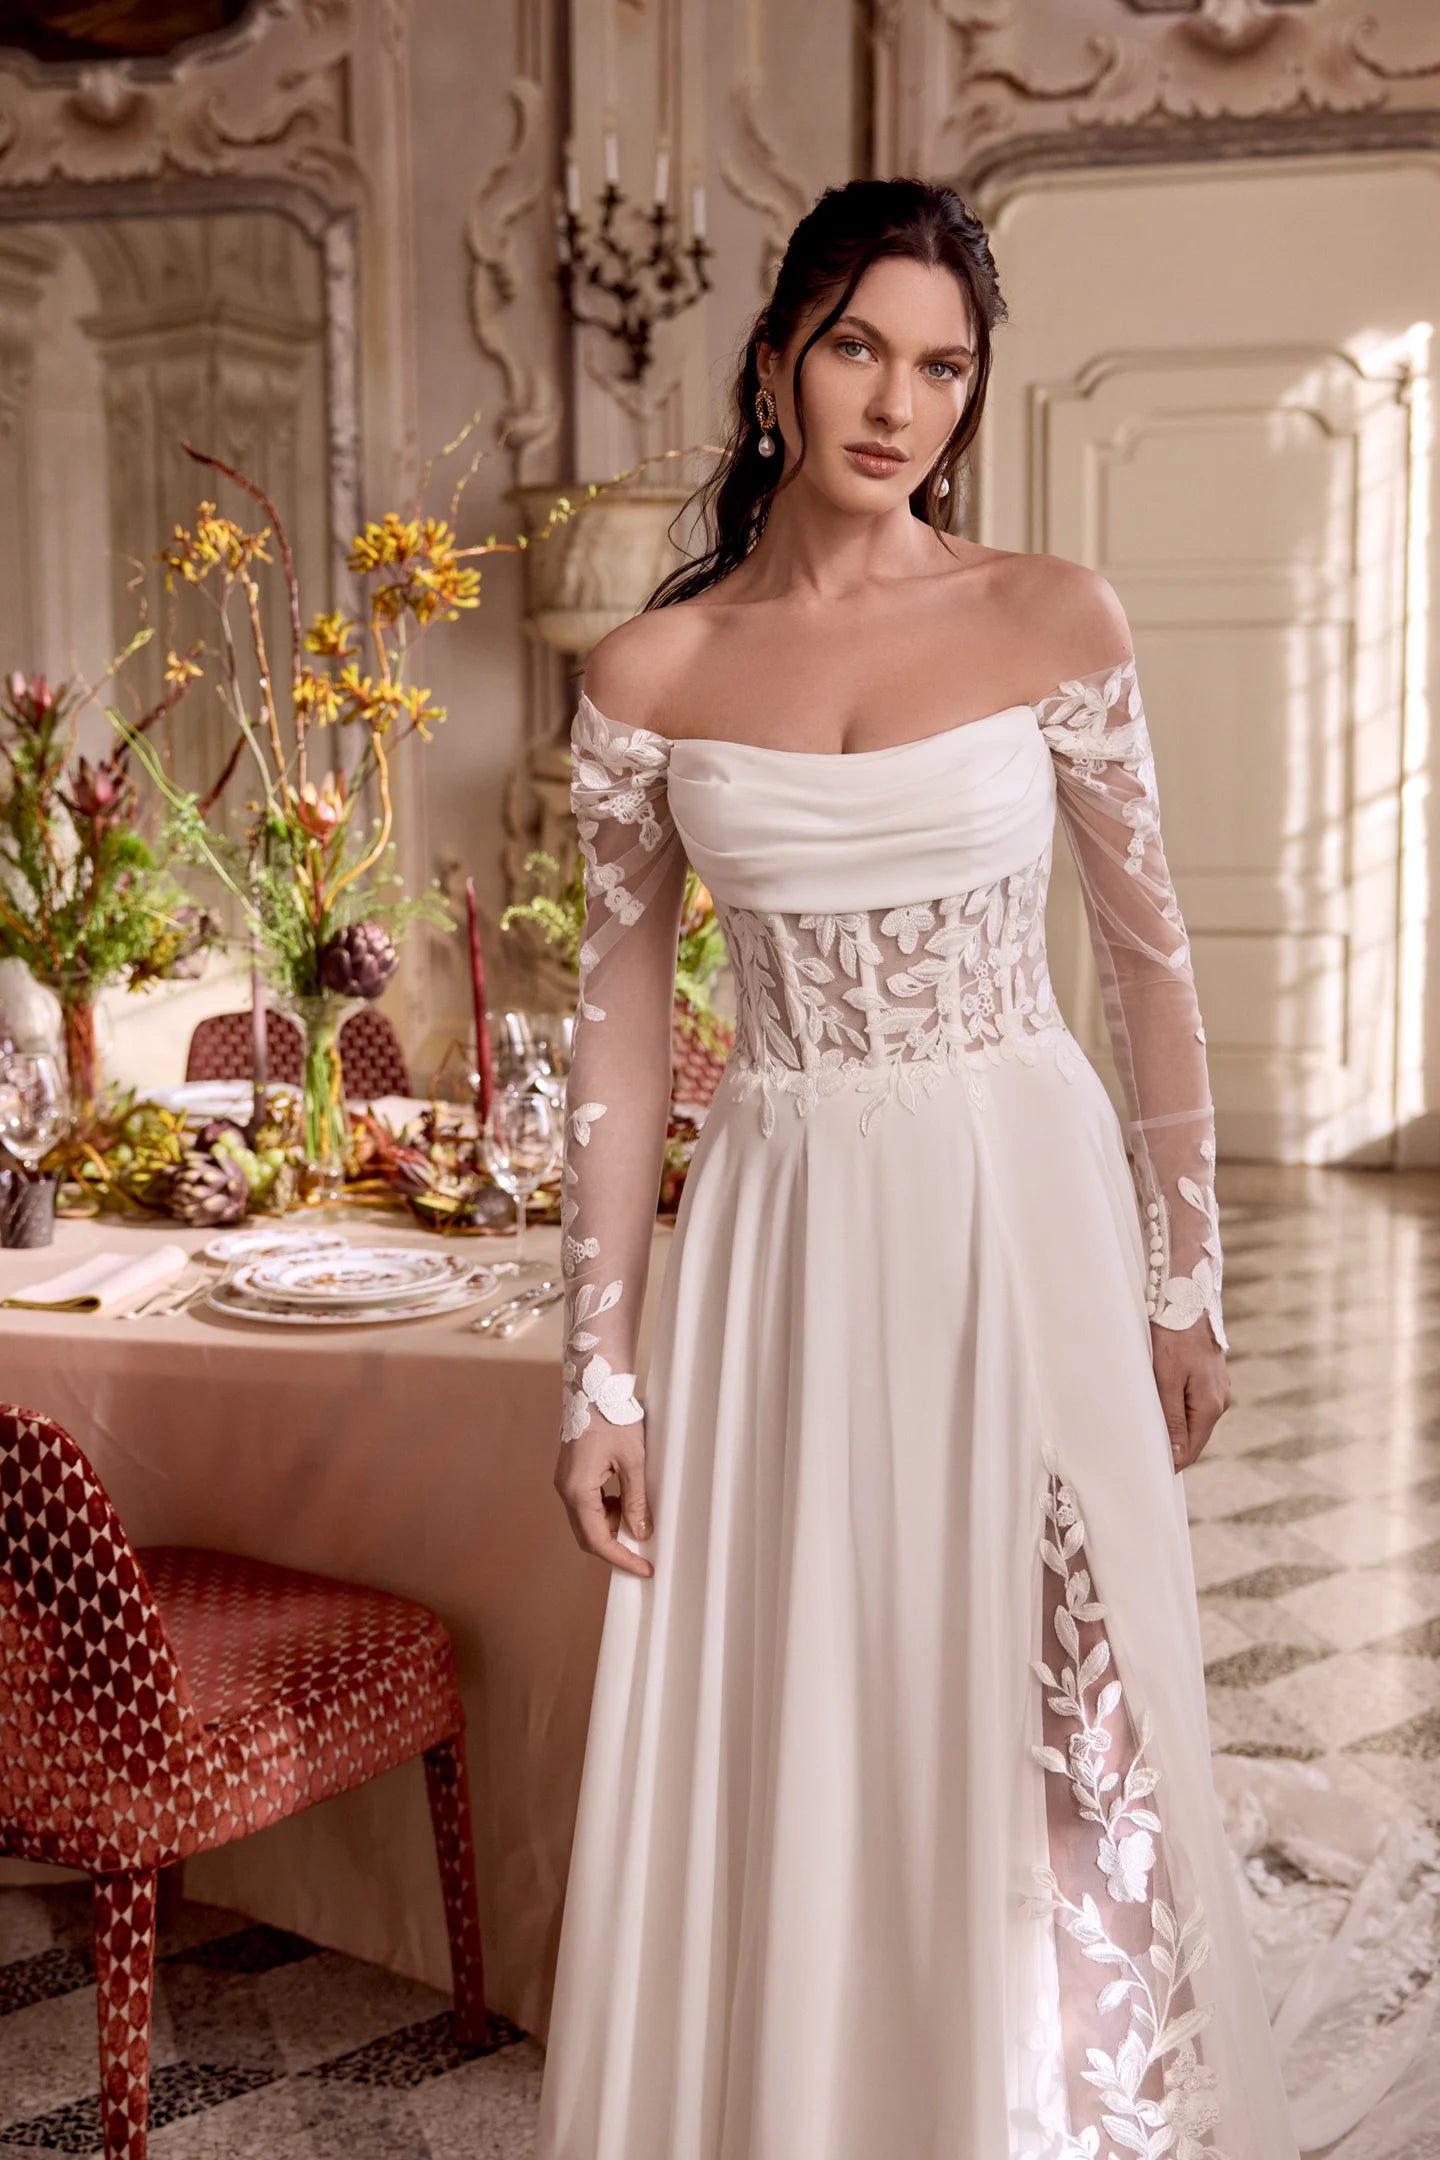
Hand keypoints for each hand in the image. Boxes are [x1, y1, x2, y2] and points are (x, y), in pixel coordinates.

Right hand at [554, 1417, 654, 1577]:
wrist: (594, 1383)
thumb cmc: (612, 1415)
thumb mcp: (632, 1460)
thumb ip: (635, 1500)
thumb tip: (641, 1532)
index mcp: (577, 1490)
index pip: (597, 1540)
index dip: (621, 1558)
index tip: (643, 1568)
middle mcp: (565, 1489)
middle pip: (587, 1535)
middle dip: (615, 1548)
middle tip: (642, 1555)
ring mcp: (565, 1481)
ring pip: (586, 1520)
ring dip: (611, 1527)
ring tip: (638, 1517)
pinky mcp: (571, 1473)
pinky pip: (586, 1503)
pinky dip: (606, 1510)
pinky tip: (624, 1498)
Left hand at [1151, 1320, 1230, 1472]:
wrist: (1187, 1298)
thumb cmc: (1173, 1336)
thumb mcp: (1166, 1378)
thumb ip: (1172, 1417)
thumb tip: (1176, 1454)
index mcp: (1210, 1406)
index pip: (1190, 1449)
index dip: (1170, 1462)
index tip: (1147, 1469)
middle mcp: (1220, 1401)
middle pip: (1193, 1437)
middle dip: (1171, 1447)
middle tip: (1141, 1453)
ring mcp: (1218, 1388)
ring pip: (1193, 1420)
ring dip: (1173, 1427)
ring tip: (1147, 1430)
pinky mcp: (1211, 1377)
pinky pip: (1194, 1404)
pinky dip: (1178, 1410)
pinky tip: (1160, 1406)